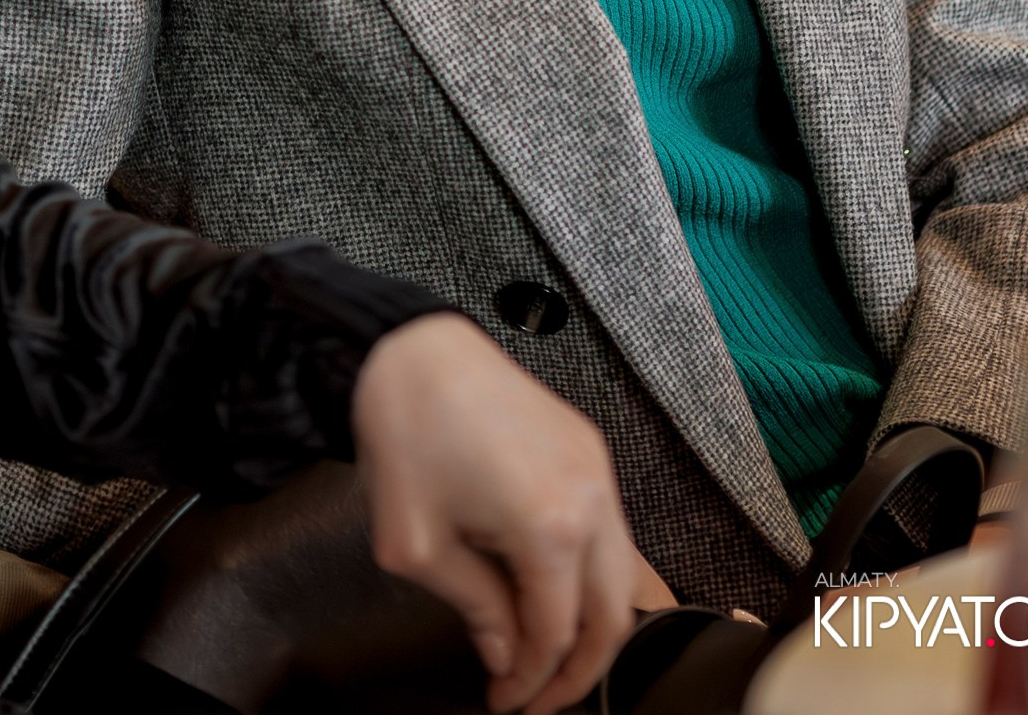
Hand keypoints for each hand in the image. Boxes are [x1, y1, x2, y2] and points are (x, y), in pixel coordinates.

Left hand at [350, 312, 673, 714]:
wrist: (411, 348)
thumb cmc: (406, 429)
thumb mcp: (418, 544)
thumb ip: (473, 607)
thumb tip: (504, 651)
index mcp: (550, 527)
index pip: (557, 635)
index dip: (532, 681)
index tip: (506, 699)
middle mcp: (589, 497)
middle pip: (613, 615)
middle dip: (579, 669)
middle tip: (539, 695)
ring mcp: (595, 468)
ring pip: (620, 574)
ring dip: (589, 621)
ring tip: (545, 649)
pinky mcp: (587, 447)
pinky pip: (608, 529)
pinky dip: (588, 572)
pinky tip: (547, 587)